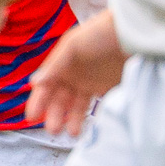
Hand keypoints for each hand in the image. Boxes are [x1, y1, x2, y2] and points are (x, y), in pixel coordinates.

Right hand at [26, 12, 126, 135]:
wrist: (132, 32)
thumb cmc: (99, 33)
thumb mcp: (73, 46)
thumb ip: (54, 66)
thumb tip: (34, 82)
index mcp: (60, 64)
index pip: (44, 87)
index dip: (37, 102)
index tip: (32, 117)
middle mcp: (72, 75)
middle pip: (58, 100)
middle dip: (54, 115)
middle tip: (54, 131)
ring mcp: (89, 82)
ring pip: (75, 106)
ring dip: (71, 120)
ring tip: (72, 133)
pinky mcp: (106, 88)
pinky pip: (95, 107)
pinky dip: (90, 117)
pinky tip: (88, 127)